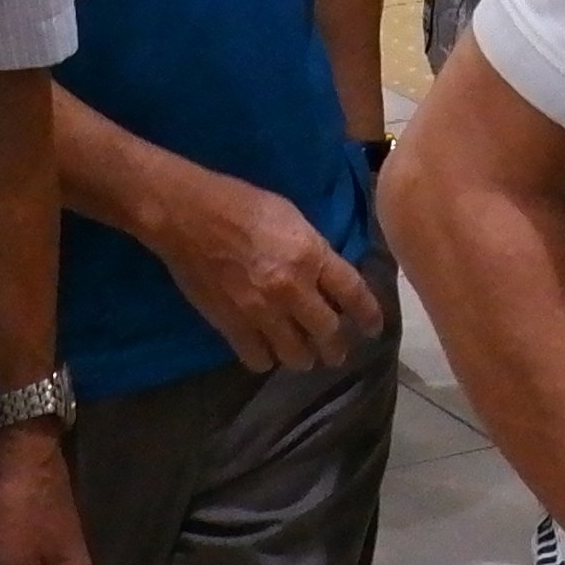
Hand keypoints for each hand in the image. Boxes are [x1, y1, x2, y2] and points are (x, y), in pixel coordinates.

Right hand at [144, 162, 386, 371]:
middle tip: (337, 352)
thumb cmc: (243, 205)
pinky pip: (258, 359)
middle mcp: (292, 289)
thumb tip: (327, 277)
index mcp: (312, 256)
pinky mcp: (232, 326)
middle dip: (336, 347)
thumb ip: (314, 252)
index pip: (354, 294)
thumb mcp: (293, 218)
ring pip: (296, 354)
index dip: (369, 316)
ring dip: (304, 358)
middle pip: (328, 332)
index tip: (374, 329)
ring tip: (304, 357)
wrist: (190, 216)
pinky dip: (266, 360)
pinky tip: (267, 353)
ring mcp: (262, 311)